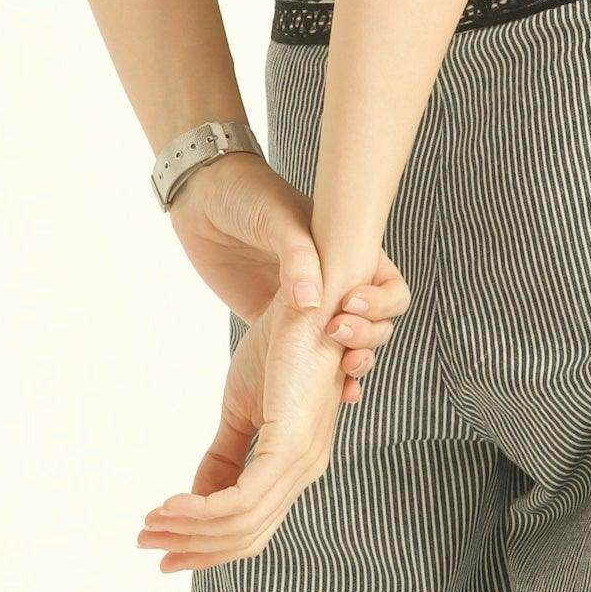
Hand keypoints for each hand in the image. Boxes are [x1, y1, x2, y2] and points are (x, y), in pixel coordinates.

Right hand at [138, 286, 346, 570]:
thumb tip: (196, 497)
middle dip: (193, 547)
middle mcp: (304, 470)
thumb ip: (224, 455)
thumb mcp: (243, 408)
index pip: (253, 527)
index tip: (165, 549)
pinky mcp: (291, 444)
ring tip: (149, 524)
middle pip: (247, 536)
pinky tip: (172, 505)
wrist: (310, 297)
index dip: (208, 545)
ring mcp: (301, 460)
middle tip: (145, 543)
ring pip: (241, 523)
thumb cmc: (282, 346)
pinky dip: (203, 510)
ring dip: (189, 530)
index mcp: (294, 465)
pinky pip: (243, 498)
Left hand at [166, 150, 408, 398]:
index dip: (381, 303)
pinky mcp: (278, 326)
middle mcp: (336, 282)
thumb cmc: (247, 195)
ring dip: (347, 366)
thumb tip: (311, 304)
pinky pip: (305, 356)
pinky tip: (315, 396)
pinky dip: (316, 378)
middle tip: (337, 337)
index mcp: (350, 252)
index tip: (350, 303)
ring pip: (343, 346)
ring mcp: (309, 307)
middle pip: (374, 324)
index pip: (388, 287)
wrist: (202, 200)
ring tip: (342, 383)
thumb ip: (296, 258)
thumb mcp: (278, 219)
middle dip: (366, 338)